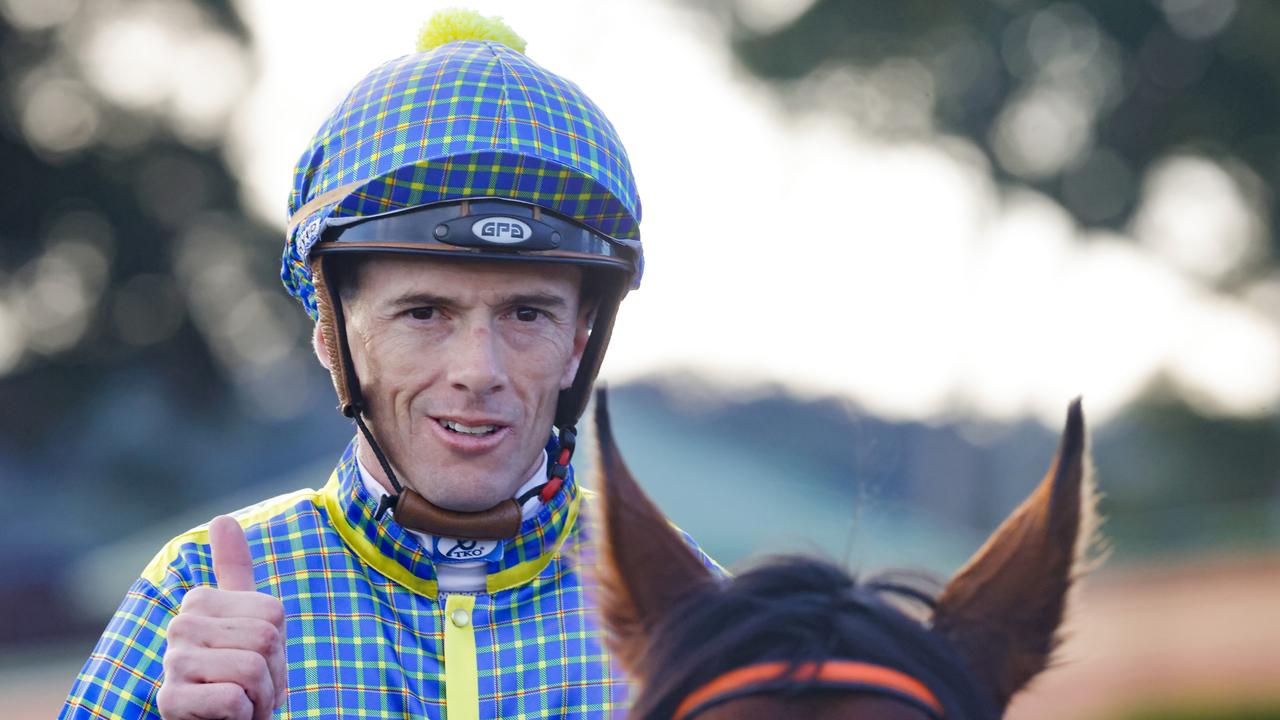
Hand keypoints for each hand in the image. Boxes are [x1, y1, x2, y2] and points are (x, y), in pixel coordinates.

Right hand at [157, 516, 286, 719]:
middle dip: (273, 675)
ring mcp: (171, 664)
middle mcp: (179, 627)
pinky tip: (227, 719)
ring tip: (243, 703)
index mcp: (200, 602)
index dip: (281, 646)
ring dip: (260, 698)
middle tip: (254, 688)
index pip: (274, 613)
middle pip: (265, 639)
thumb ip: (234, 570)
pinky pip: (233, 700)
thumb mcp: (245, 620)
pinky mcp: (169, 702)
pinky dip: (243, 716)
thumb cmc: (237, 675)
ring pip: (252, 669)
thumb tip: (221, 519)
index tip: (260, 662)